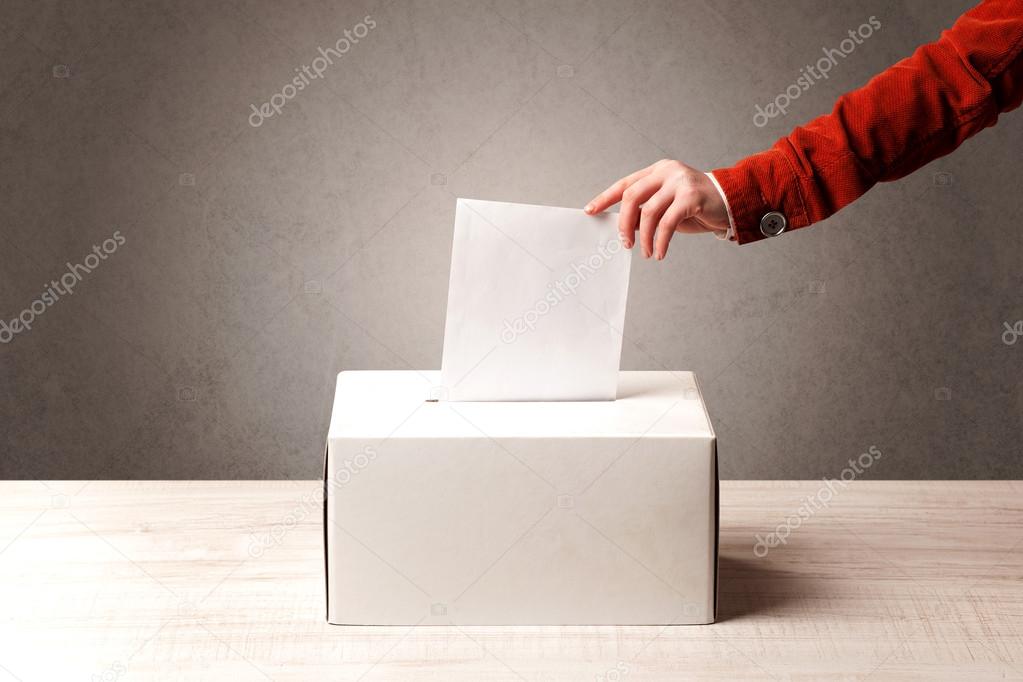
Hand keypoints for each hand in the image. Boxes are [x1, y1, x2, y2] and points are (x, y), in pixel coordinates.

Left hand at [584, 160, 729, 258]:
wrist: (731, 202)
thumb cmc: (697, 207)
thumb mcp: (668, 206)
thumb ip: (648, 210)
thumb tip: (623, 226)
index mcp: (657, 171)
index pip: (625, 184)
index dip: (605, 198)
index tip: (590, 211)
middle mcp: (667, 172)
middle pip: (632, 196)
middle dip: (624, 224)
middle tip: (624, 243)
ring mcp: (680, 181)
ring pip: (649, 212)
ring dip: (644, 238)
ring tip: (646, 253)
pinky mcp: (692, 196)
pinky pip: (667, 223)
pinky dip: (661, 241)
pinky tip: (660, 252)